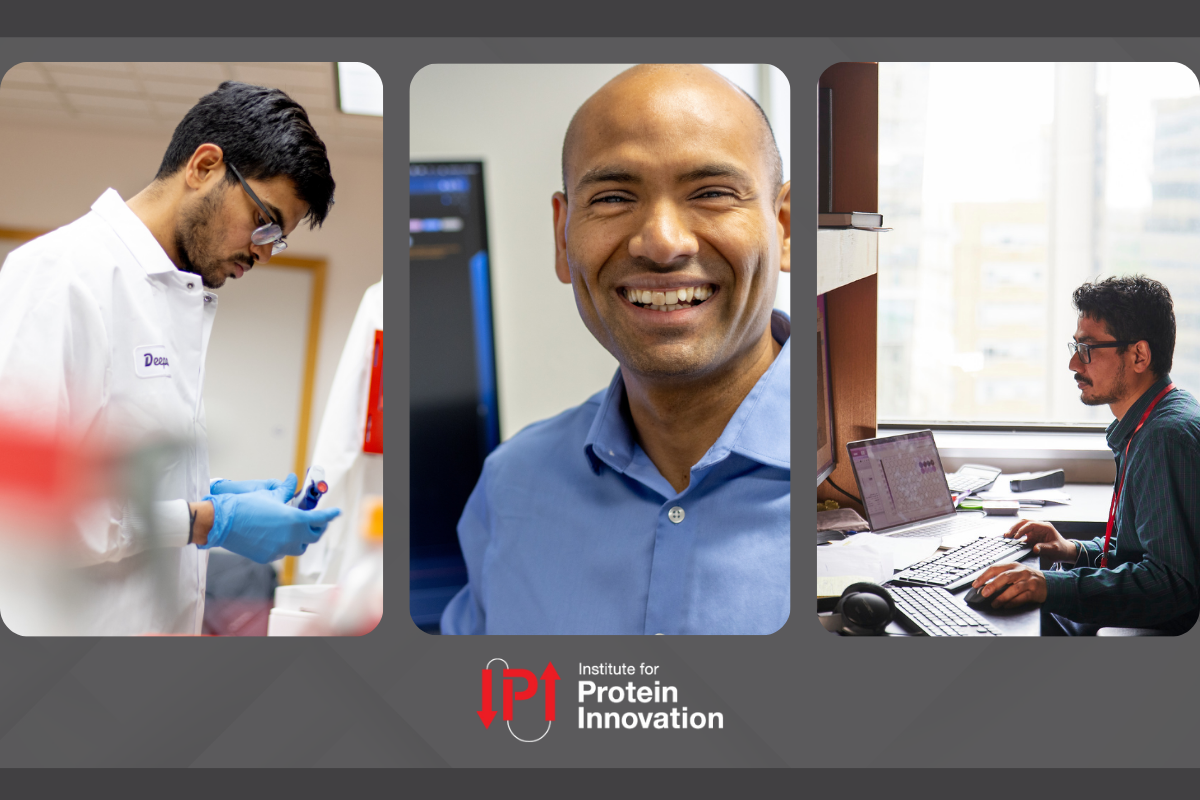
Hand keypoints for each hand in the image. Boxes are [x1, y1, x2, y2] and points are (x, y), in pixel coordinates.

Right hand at [201, 474, 339, 563]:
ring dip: (303, 539)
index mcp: (295, 520)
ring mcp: (279, 549)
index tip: (336, 513)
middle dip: (318, 528)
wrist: (221, 522)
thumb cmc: (245, 506)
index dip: (330, 515)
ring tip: (298, 529)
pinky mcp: (268, 557)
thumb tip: (293, 480)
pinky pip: (283, 553)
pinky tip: (279, 537)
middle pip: (314, 536)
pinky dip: (285, 545)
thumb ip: (285, 490)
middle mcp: (291, 537)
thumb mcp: (269, 494)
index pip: (321, 519)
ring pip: (300, 547)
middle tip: (317, 521)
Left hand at [971, 562, 1046, 607]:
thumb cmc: (1026, 578)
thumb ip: (1001, 576)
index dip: (984, 576)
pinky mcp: (1035, 591)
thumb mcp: (1014, 572)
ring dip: (1002, 597)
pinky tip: (1006, 606)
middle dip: (993, 585)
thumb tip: (983, 586)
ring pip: (1014, 588)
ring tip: (994, 603)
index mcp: (1012, 565)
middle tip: (984, 593)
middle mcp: (1021, 572)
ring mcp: (1028, 581)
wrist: (1048, 583)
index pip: (995, 568)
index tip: (975, 584)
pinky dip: (1013, 602)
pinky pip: (1022, 598)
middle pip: (1005, 577)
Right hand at [1005, 519, 1076, 562]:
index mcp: (1045, 527)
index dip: (1022, 529)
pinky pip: (1022, 533)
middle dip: (1015, 527)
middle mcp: (1039, 527)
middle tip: (1007, 535)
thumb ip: (1044, 548)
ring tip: (1006, 535)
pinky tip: (1010, 539)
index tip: (1016, 536)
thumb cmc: (1061, 550)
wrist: (1065, 552)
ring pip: (1022, 526)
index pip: (1031, 524)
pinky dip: (1016, 534)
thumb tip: (1034, 548)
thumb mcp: (1054, 550)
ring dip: (1014, 529)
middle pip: (1024, 522)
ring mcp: (1035, 531)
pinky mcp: (1032, 535)